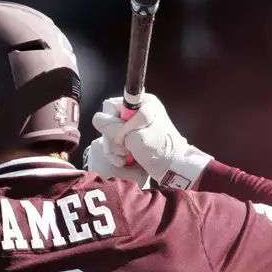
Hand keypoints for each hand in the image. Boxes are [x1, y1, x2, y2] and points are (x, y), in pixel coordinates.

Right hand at [91, 93, 212, 189]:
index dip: (111, 123)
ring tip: (123, 158)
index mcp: (142, 103)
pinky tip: (123, 160)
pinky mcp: (134, 138)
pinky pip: (117, 142)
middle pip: (110, 122)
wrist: (174, 168)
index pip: (111, 107)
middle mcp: (138, 111)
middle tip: (123, 150)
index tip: (121, 136)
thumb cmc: (158, 149)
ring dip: (114, 148)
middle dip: (112, 139)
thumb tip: (97, 119)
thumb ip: (112, 126)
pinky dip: (117, 153)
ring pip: (111, 134)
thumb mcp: (134, 136)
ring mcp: (135, 126)